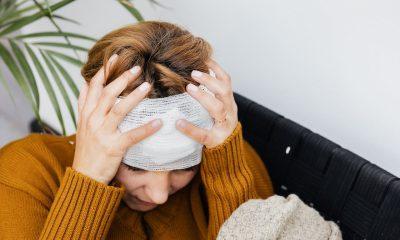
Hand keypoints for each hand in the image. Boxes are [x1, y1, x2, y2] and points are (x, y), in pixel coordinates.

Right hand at [72, 54, 162, 184]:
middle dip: (122, 78)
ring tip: (147, 86)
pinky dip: (146, 128)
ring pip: (119, 109)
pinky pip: (132, 135)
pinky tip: (159, 122)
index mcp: (85, 114)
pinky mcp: (113, 147)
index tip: (115, 57)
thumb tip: (87, 85)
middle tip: (137, 67)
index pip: (93, 87)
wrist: (84, 176)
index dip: (104, 71)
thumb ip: (86, 106)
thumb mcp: (81, 125)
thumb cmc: (88, 150)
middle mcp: (92, 120)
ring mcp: (102, 133)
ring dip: (134, 96)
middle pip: (107, 94)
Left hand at [176, 59, 238, 147]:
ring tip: (189, 88)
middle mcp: (230, 112)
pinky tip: (179, 123)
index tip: (205, 58)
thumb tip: (189, 78)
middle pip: (224, 91)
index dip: (216, 69)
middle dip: (209, 80)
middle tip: (193, 73)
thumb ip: (209, 97)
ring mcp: (224, 126)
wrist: (227, 152)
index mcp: (228, 103)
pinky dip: (191, 128)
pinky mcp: (215, 140)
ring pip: (218, 109)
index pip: (226, 82)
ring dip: (204, 96)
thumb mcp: (217, 110)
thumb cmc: (217, 127)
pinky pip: (204, 134)